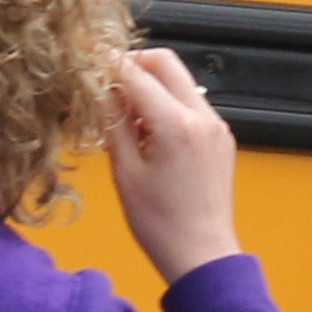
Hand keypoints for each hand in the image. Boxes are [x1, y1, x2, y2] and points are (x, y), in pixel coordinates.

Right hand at [107, 48, 241, 285]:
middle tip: (108, 80)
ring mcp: (216, 125)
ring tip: (126, 118)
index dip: (109, 63)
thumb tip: (101, 90)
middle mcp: (202, 117)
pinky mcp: (221, 137)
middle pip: (166, 63)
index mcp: (176, 124)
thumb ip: (114, 124)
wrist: (202, 255)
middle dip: (135, 63)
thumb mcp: (125, 173)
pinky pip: (192, 105)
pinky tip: (150, 134)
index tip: (90, 56)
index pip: (137, 74)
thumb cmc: (160, 224)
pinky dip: (169, 106)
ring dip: (152, 86)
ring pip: (181, 83)